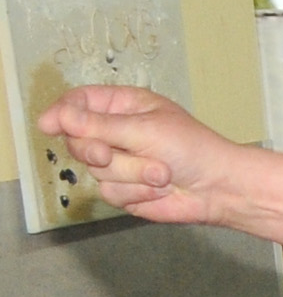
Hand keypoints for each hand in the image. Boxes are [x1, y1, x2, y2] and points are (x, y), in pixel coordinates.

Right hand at [36, 85, 282, 234]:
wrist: (219, 188)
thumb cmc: (193, 149)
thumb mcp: (144, 130)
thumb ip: (99, 126)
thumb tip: (58, 117)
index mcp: (125, 106)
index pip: (79, 103)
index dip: (61, 113)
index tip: (49, 125)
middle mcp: (117, 132)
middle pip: (78, 140)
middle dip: (97, 151)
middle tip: (111, 154)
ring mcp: (120, 162)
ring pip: (95, 171)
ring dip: (130, 174)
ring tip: (161, 173)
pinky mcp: (124, 188)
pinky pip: (110, 193)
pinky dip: (136, 192)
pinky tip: (159, 189)